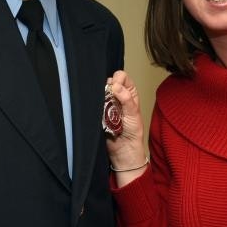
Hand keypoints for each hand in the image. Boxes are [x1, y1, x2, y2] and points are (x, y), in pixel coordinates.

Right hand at [104, 70, 146, 184]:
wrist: (123, 150)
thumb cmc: (133, 132)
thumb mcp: (133, 114)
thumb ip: (126, 99)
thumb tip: (116, 85)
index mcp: (129, 93)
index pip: (122, 76)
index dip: (118, 79)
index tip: (116, 88)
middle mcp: (117, 95)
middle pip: (109, 81)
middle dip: (107, 87)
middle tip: (108, 97)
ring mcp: (106, 102)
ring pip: (99, 91)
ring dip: (100, 96)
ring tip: (104, 106)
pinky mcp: (97, 111)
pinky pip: (93, 102)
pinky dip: (93, 103)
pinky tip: (97, 109)